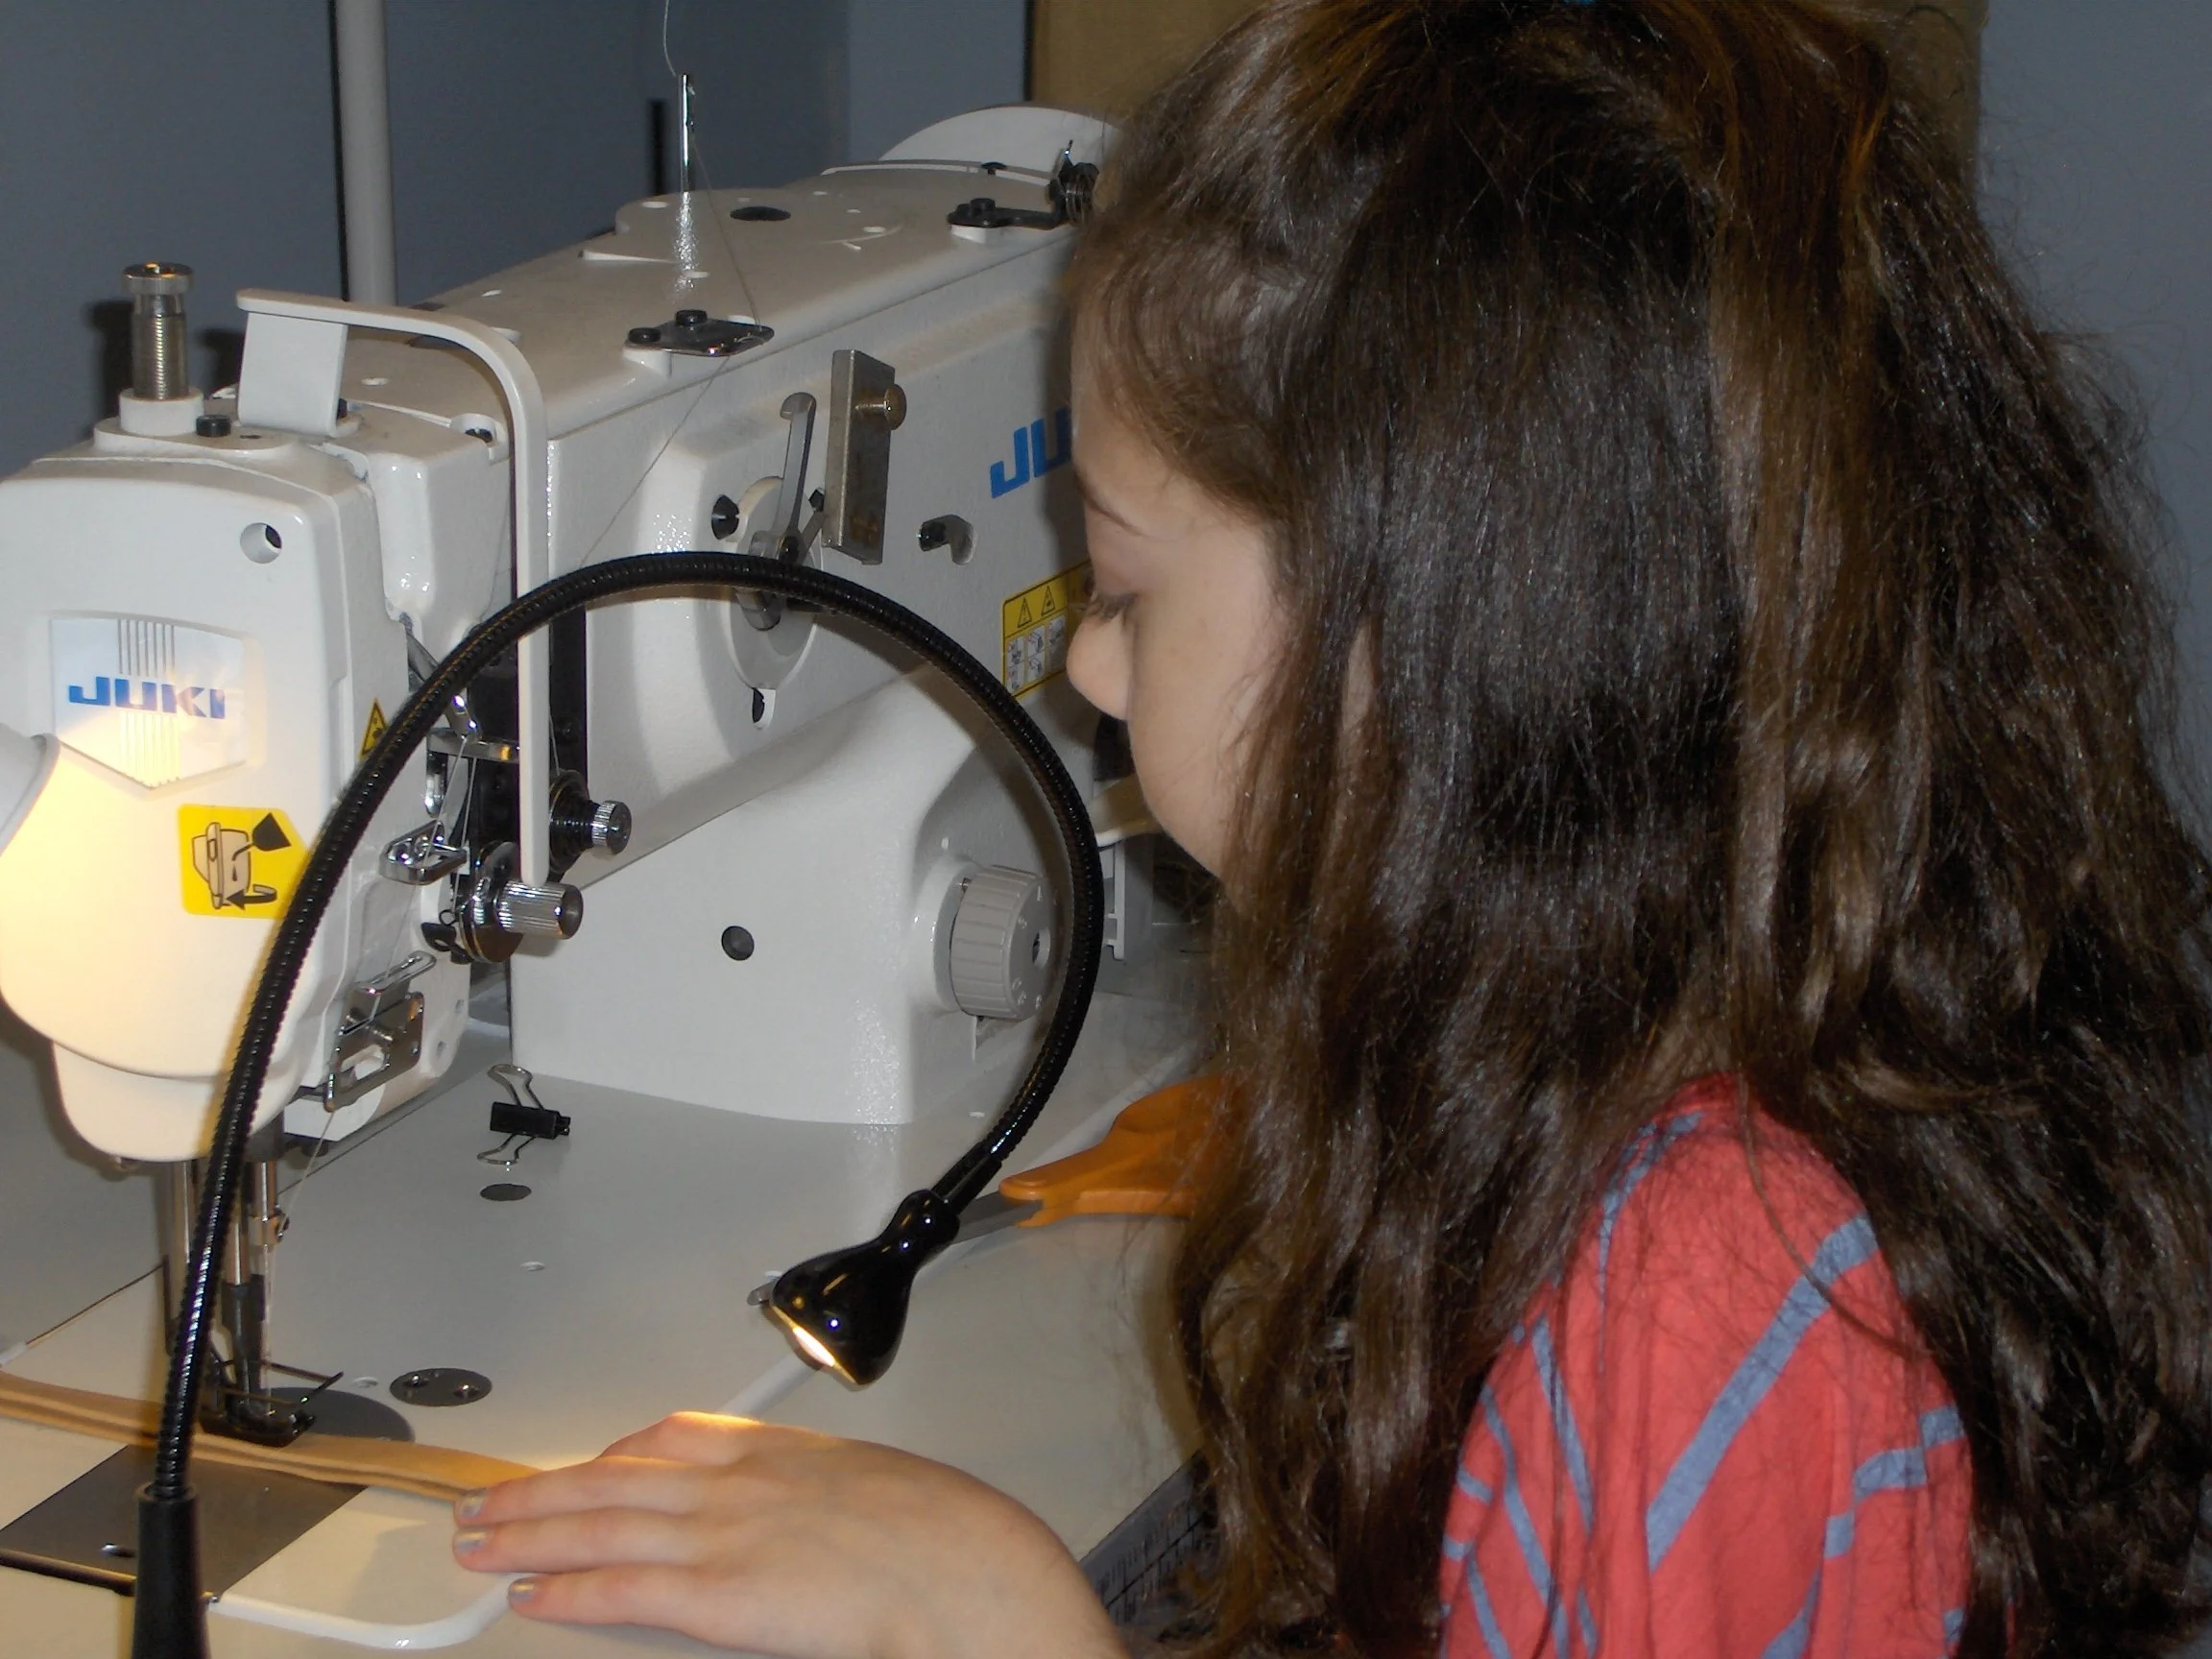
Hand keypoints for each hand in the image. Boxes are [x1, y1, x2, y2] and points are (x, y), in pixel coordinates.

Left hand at [451, 1411, 1125, 1658]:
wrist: (967, 1569)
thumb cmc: (944, 1536)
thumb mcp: (875, 1485)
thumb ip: (818, 1493)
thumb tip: (803, 1517)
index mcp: (777, 1450)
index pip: (668, 1438)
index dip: (609, 1457)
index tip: (580, 1467)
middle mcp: (737, 1482)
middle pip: (612, 1478)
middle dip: (540, 1491)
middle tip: (484, 1502)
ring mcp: (722, 1535)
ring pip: (599, 1527)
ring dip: (528, 1534)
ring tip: (478, 1543)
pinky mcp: (718, 1595)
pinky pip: (621, 1589)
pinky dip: (569, 1590)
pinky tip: (530, 1595)